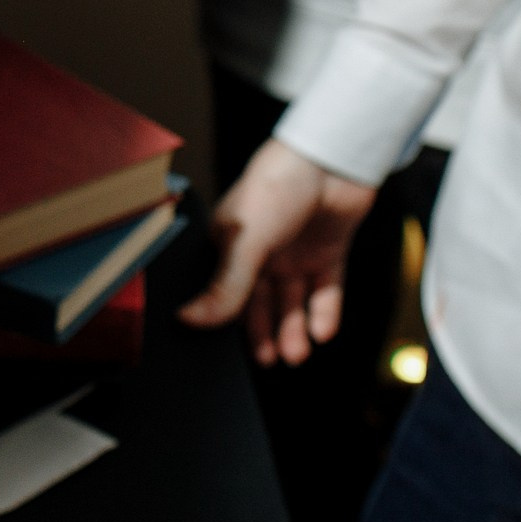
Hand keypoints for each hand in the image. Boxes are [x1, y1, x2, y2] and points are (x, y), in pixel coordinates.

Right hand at [177, 138, 377, 366]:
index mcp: (229, 245)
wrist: (330, 160)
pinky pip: (325, 290)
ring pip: (292, 301)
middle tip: (269, 361)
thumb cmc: (276, 186)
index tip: (227, 353)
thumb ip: (224, 288)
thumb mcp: (244, 242)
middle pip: (259, 303)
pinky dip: (324, 313)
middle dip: (264, 334)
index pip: (223, 293)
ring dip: (293, 330)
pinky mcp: (327, 251)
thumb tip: (190, 321)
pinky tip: (322, 332)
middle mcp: (260, 252)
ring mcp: (295, 252)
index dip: (225, 322)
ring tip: (297, 356)